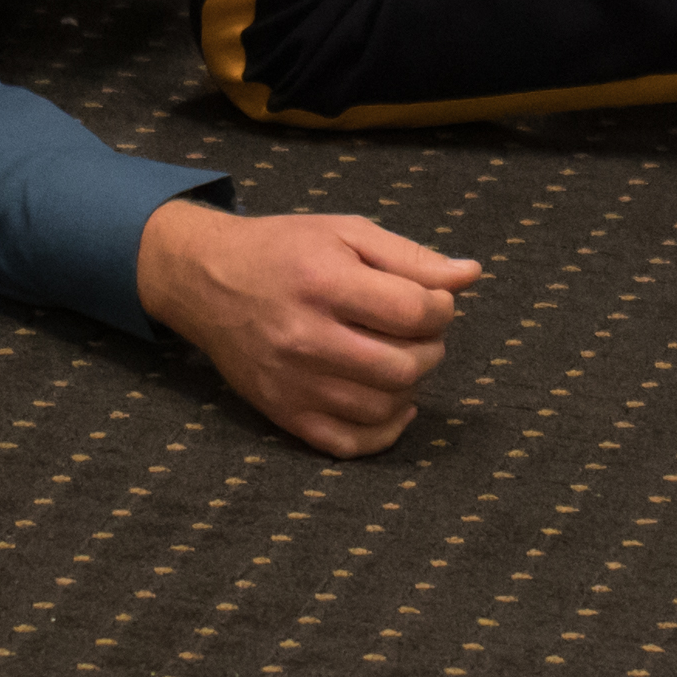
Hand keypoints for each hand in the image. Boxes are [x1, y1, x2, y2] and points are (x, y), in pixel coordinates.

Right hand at [136, 202, 483, 457]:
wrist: (206, 280)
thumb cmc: (282, 249)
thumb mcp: (345, 232)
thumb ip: (410, 256)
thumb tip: (470, 275)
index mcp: (324, 282)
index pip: (413, 311)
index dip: (441, 309)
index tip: (435, 303)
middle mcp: (306, 337)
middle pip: (404, 366)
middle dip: (430, 349)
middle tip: (419, 332)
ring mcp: (293, 382)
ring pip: (382, 407)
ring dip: (410, 387)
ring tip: (400, 359)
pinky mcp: (283, 412)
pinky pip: (349, 443)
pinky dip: (383, 431)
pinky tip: (390, 404)